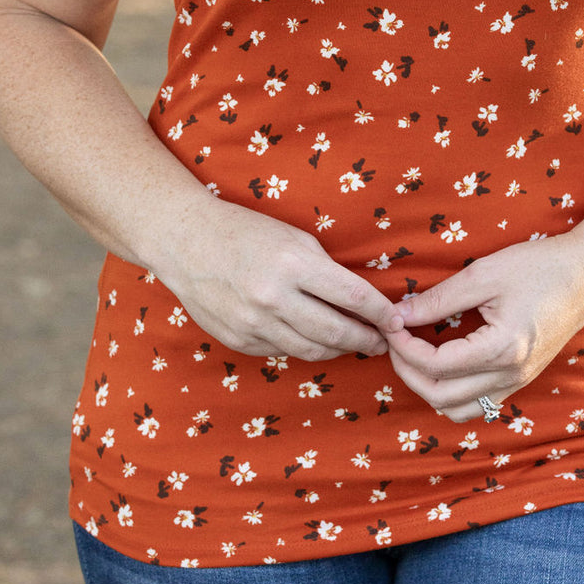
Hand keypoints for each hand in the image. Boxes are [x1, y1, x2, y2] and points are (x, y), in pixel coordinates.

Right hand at [157, 197, 403, 359]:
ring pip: (312, 350)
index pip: (354, 298)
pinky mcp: (240, 341)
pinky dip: (305, 347)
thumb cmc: (246, 232)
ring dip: (340, 350)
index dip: (382, 313)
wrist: (186, 242)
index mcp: (293, 265)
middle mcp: (274, 298)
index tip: (397, 320)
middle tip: (383, 341)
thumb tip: (361, 303)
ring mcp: (254, 324)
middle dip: (368, 340)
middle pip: (337, 333)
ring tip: (355, 344)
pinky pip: (284, 352)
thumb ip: (326, 271)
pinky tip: (315, 340)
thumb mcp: (293, 239)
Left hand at [386, 235, 583, 420]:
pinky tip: (442, 364)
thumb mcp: (482, 274)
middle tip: (394, 341)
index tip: (391, 323)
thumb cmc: (538, 266)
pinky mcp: (521, 379)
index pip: (436, 365)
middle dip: (408, 372)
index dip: (404, 347)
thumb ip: (438, 299)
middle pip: (441, 397)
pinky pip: (478, 405)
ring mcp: (518, 381)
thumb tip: (398, 315)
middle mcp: (512, 374)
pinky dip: (452, 394)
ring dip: (428, 389)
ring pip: (459, 411)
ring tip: (414, 355)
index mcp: (502, 348)